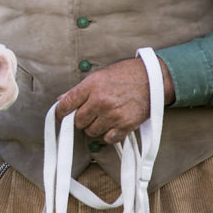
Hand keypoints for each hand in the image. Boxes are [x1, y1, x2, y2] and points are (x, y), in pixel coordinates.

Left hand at [53, 57, 174, 145]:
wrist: (152, 78)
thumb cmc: (125, 74)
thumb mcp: (100, 75)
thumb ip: (80, 90)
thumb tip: (61, 100)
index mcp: (92, 86)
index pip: (66, 104)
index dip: (60, 113)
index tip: (60, 117)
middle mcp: (101, 101)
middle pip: (78, 122)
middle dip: (81, 120)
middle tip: (89, 114)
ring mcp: (113, 115)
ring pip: (92, 132)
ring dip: (95, 128)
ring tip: (103, 118)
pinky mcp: (125, 125)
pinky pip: (109, 138)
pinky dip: (109, 135)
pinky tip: (113, 125)